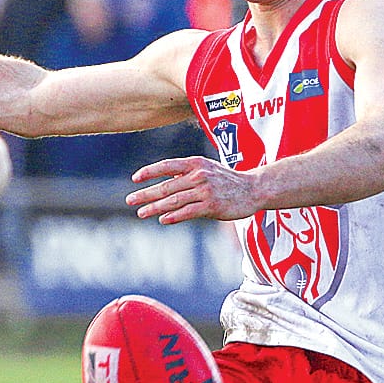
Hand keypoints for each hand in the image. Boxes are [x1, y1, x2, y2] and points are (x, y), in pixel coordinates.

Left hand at [127, 156, 256, 223]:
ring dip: (155, 207)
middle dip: (146, 194)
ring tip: (141, 213)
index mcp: (195, 163)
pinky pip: (188, 212)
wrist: (254, 188)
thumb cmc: (227, 180)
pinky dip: (174, 216)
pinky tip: (162, 219)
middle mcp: (198, 175)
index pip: (167, 165)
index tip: (135, 179)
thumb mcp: (207, 169)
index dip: (150, 172)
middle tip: (129, 200)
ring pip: (174, 200)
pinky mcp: (212, 206)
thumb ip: (186, 173)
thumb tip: (164, 181)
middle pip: (166, 186)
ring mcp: (205, 191)